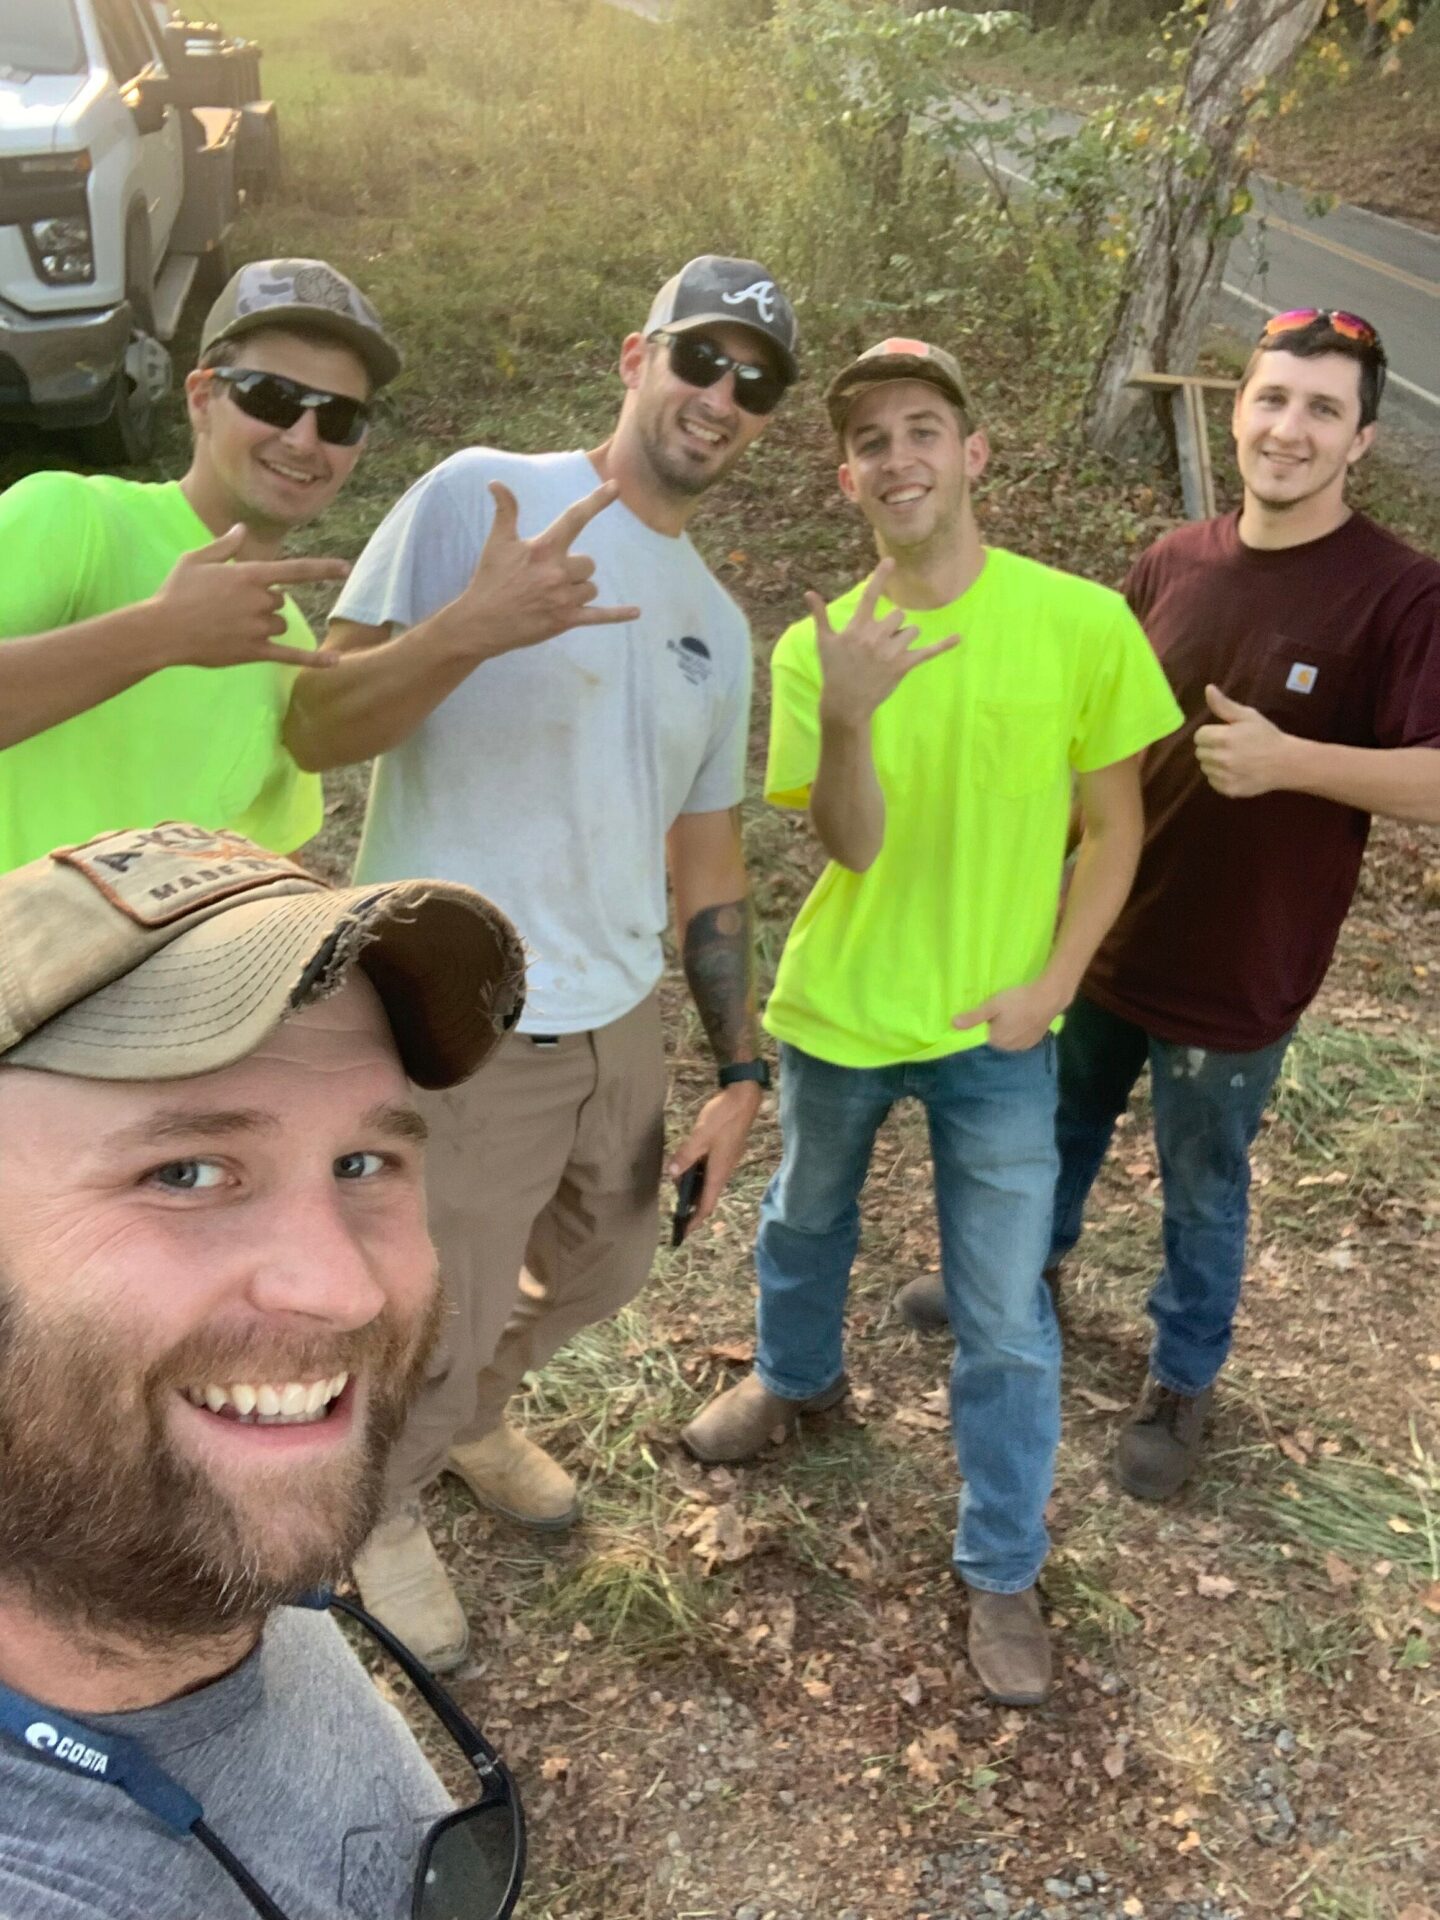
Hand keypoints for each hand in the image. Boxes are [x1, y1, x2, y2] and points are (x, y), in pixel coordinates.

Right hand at [153, 524, 347, 668]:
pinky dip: (314, 659)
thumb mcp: (196, 559)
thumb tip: (242, 530)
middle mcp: (259, 600)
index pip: (294, 570)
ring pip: (281, 624)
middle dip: (263, 602)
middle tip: (230, 606)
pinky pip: (291, 655)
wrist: (163, 629)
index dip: (322, 569)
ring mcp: (258, 627)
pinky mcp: (254, 651)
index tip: (345, 568)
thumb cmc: (176, 591)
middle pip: (280, 601)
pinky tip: (336, 662)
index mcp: (248, 575)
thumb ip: (224, 546)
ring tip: (231, 625)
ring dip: (266, 624)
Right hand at [451, 479, 640, 660]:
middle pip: (589, 562)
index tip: (616, 486)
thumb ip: (505, 511)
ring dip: (578, 589)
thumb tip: (496, 483)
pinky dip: (618, 614)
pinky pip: (600, 616)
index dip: (597, 501)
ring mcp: (564, 598)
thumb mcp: (497, 542)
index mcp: (544, 549)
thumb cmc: (490, 580)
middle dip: (575, 568)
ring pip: (591, 587)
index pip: (575, 517)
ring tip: (551, 596)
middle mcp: (558, 571)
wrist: (481, 622)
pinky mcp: (567, 620)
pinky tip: (636, 612)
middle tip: (549, 577)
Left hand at [666, 1080, 763, 1232]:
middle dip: (690, 1202)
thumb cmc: (724, 1117)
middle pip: (706, 1194)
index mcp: (719, 1172)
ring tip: (677, 1177)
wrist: (743, 1098)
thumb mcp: (700, 1136)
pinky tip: (687, 1162)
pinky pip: (709, 1168)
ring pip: (707, 1180)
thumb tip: (672, 1174)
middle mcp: (724, 1170)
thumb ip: (686, 1156)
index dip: (695, 1220)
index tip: (684, 1232)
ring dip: (693, 1183)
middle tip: (673, 1200)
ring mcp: (726, 1160)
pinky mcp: (725, 1151)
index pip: (706, 1204)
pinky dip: (697, 1171)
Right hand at [810, 558, 958, 727]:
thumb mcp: (824, 642)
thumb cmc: (833, 671)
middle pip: (898, 615)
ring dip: (904, 639)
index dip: (880, 577)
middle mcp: (875, 636)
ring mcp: (890, 651)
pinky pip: (927, 652)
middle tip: (879, 645)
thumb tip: (809, 593)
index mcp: (857, 627)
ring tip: (888, 656)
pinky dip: (943, 645)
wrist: (844, 703)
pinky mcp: (903, 666)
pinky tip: (958, 638)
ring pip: (911, 631)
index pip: (870, 596)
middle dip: (893, 626)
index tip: (891, 561)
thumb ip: (820, 615)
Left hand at [952, 978, 1066, 1050]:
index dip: (986, 1023)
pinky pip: (1022, 1039)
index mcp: (997, 1040)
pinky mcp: (1035, 1041)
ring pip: (1010, 1039)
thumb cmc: (1018, 1000)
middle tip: (1004, 1009)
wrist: (1048, 998)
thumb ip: (973, 1017)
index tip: (992, 1011)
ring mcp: (1024, 1046)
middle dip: (998, 1026)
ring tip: (1015, 1012)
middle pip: (997, 1038)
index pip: (984, 1035)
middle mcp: (1009, 1047)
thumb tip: (953, 1025)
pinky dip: (1021, 1031)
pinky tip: (1025, 1018)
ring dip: (1010, 1029)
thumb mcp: (992, 1005)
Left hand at [1194, 684, 1297, 797]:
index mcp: (1224, 738)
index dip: (1210, 733)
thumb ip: (1224, 705)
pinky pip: (1212, 781)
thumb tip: (1208, 689)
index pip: (1199, 735)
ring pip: (1205, 767)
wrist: (1286, 762)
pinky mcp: (1228, 790)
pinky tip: (1236, 771)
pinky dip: (1220, 777)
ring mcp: (1224, 776)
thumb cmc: (1266, 736)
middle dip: (1211, 748)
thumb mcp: (1247, 716)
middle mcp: (1221, 758)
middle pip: (1200, 752)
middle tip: (1230, 746)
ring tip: (1234, 758)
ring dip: (1214, 763)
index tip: (1224, 734)